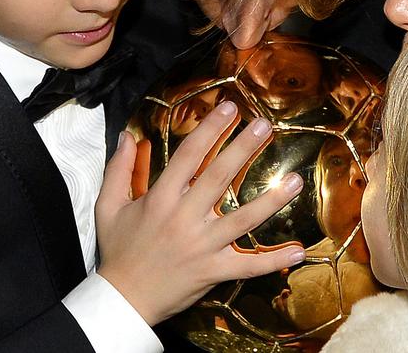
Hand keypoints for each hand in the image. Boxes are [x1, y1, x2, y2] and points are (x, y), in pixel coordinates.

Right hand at [96, 101, 305, 324]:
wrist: (122, 300)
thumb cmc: (118, 251)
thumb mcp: (109, 207)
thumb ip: (118, 169)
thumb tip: (126, 135)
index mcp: (160, 199)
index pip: (189, 155)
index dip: (210, 129)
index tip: (230, 108)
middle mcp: (184, 218)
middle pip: (219, 177)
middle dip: (243, 148)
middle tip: (265, 126)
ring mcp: (202, 246)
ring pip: (243, 219)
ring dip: (272, 200)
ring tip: (296, 180)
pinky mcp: (213, 271)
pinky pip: (248, 266)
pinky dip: (274, 261)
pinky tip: (299, 251)